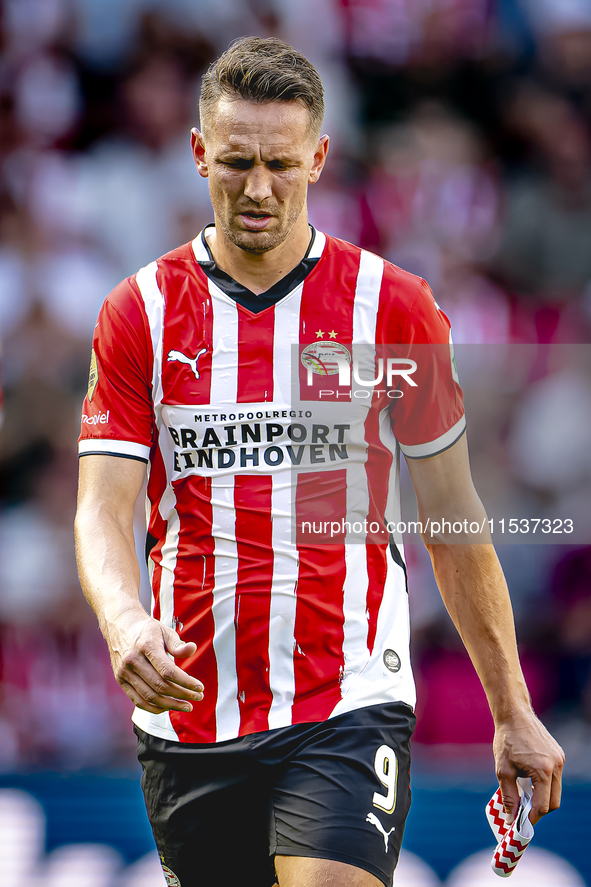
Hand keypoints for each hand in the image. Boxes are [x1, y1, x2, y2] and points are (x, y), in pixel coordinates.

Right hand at [105, 605, 203, 713]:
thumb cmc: (147, 630)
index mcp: (146, 645)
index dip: (185, 682)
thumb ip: (178, 644)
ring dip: (170, 705)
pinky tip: (168, 707)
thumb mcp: (164, 631)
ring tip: (186, 706)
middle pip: (160, 686)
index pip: (168, 671)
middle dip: (182, 695)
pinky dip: (154, 708)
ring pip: (150, 696)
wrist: (120, 625)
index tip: (199, 687)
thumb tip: (192, 649)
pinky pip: (138, 701)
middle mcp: (132, 660)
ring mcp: (124, 672)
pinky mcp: (120, 680)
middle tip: (197, 697)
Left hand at [493, 709, 564, 824]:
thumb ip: (508, 796)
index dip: (532, 818)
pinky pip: (555, 776)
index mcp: (543, 771)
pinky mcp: (558, 754)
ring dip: (542, 796)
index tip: (521, 824)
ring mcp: (559, 759)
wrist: (514, 714)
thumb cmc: (506, 740)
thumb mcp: (503, 770)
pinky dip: (544, 783)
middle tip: (523, 813)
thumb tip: (510, 819)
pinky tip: (529, 779)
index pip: (543, 805)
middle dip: (539, 810)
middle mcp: (556, 766)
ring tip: (524, 795)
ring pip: (556, 789)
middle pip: (554, 801)